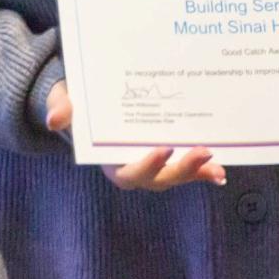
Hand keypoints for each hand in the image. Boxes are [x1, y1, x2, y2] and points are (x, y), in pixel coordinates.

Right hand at [46, 80, 226, 191]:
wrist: (90, 102)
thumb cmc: (79, 103)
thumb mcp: (65, 100)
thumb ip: (62, 107)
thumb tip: (56, 119)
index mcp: (110, 161)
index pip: (129, 173)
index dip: (146, 166)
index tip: (163, 149)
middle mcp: (135, 168)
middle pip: (160, 178)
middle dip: (182, 169)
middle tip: (203, 151)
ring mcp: (155, 165)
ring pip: (178, 174)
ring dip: (198, 170)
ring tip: (218, 164)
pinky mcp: (170, 156)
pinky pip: (189, 167)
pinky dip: (205, 170)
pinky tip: (221, 169)